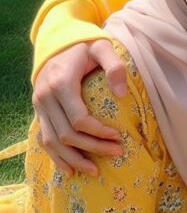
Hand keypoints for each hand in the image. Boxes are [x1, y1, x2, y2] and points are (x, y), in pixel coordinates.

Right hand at [32, 39, 125, 175]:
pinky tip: (71, 169)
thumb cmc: (86, 45)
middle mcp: (45, 97)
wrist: (59, 41)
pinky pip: (44, 139)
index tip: (119, 136)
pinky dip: (56, 156)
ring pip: (52, 142)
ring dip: (74, 159)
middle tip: (117, 153)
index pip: (79, 118)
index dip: (98, 132)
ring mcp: (39, 106)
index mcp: (61, 83)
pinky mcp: (39, 111)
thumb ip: (115, 66)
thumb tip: (121, 94)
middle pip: (67, 134)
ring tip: (95, 171)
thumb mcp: (103, 47)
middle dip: (92, 147)